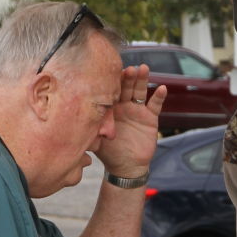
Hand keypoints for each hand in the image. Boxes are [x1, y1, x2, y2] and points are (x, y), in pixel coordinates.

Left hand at [96, 65, 167, 180]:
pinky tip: (162, 88)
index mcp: (109, 108)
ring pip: (140, 91)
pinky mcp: (150, 118)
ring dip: (142, 79)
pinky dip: (159, 97)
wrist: (125, 167)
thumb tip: (74, 121)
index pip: (110, 90)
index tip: (111, 72)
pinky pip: (155, 105)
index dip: (112, 81)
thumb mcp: (95, 140)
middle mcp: (123, 106)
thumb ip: (89, 128)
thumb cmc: (108, 153)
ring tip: (143, 69)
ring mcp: (137, 110)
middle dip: (127, 77)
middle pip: (125, 87)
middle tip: (128, 68)